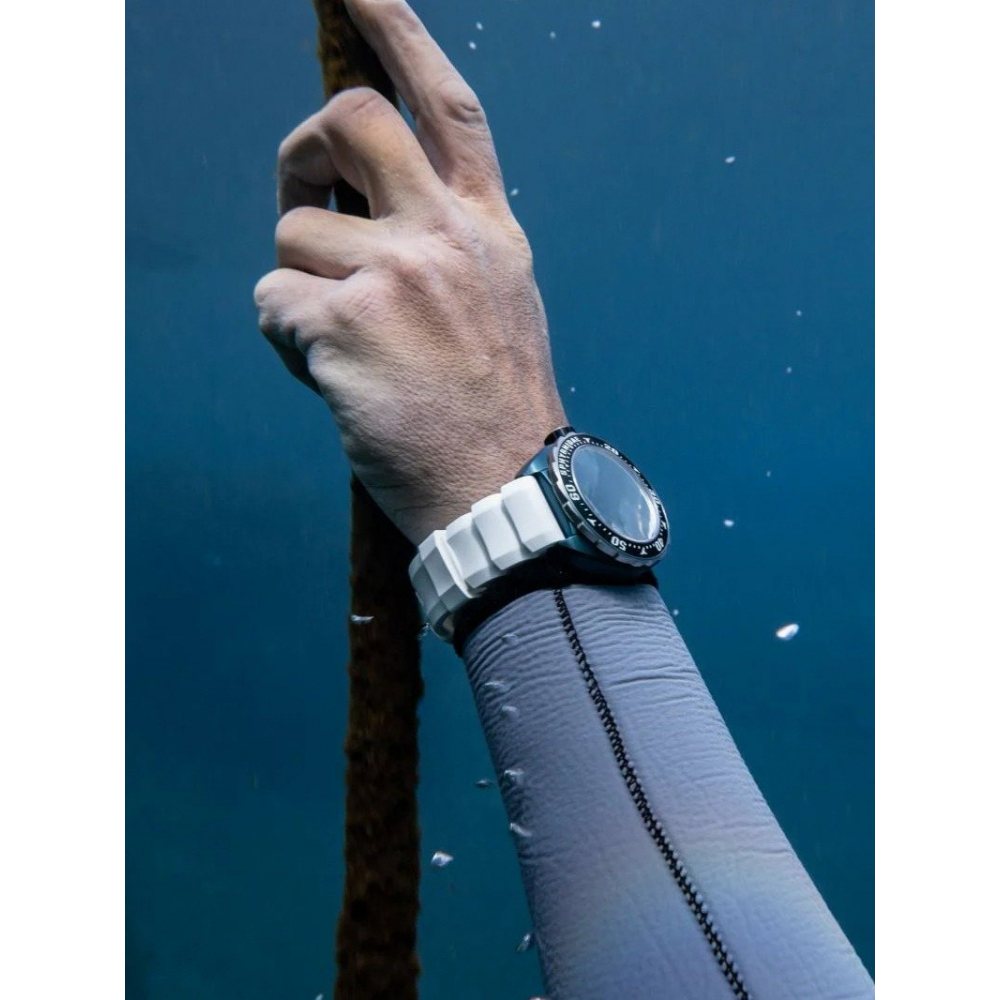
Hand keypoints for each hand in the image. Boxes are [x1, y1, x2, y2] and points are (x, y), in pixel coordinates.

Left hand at [254, 0, 565, 544]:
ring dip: (298, 288)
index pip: (447, 108)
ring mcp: (398, 274)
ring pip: (293, 234)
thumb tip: (359, 208)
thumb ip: (443, 243)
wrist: (503, 491)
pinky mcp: (347, 326)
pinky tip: (336, 380)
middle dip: (305, 147)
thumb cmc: (490, 408)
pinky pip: (272, 303)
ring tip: (345, 346)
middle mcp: (447, 235)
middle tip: (303, 196)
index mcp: (488, 231)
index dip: (401, 35)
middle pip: (350, 120)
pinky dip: (289, 342)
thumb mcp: (495, 303)